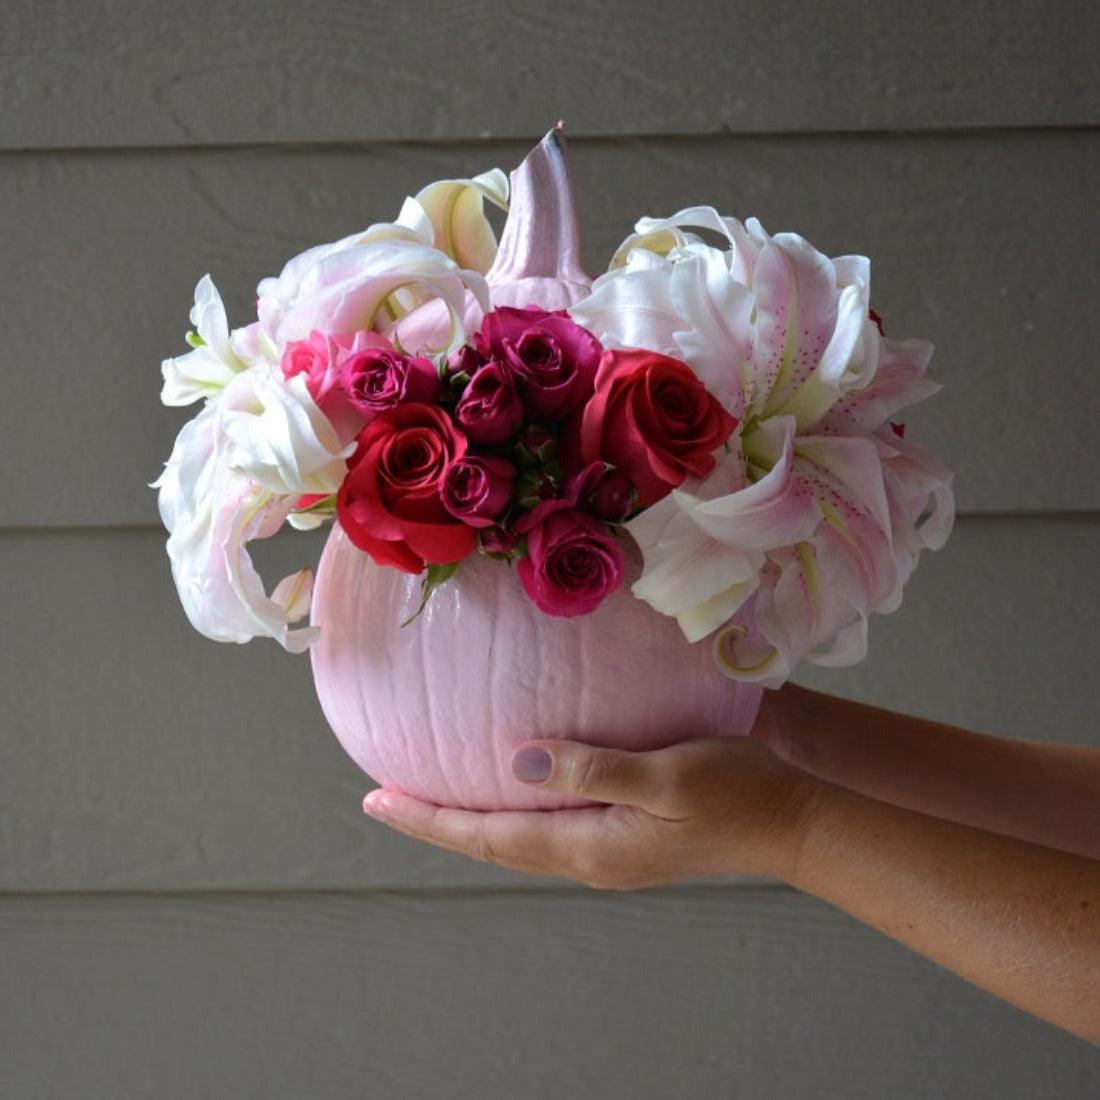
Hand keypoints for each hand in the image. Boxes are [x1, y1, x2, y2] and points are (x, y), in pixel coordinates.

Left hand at [361, 698, 819, 889]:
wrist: (790, 822)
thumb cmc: (735, 790)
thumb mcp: (664, 774)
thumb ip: (590, 767)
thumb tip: (516, 759)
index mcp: (590, 845)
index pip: (489, 835)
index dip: (430, 817)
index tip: (378, 798)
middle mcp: (589, 857)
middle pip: (493, 842)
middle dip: (436, 820)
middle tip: (383, 796)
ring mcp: (607, 851)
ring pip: (517, 837)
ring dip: (469, 818)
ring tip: (430, 795)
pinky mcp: (624, 838)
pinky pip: (546, 828)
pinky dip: (510, 812)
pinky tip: (508, 788)